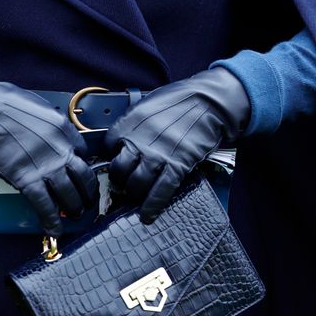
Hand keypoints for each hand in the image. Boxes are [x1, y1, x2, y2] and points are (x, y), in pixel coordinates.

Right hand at [0, 76, 98, 234]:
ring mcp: (46, 166)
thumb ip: (52, 125)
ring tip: (75, 215)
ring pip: (70, 195)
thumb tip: (54, 136)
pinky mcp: (27, 180)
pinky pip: (45, 205)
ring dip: (75, 209)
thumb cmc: (8, 104)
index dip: (81, 165)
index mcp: (64, 129)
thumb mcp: (41, 107)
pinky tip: (55, 229)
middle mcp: (61, 149)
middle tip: (87, 200)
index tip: (77, 172)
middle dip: (88, 192)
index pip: (83, 152)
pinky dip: (52, 220)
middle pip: (84, 177)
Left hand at [104, 67, 248, 223]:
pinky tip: (147, 216)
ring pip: (136, 184)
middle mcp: (139, 141)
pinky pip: (160, 191)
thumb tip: (122, 138)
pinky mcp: (177, 166)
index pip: (107, 146)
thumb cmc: (178, 99)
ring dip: (134, 192)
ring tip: (137, 193)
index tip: (116, 159)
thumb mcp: (147, 104)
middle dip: (120, 178)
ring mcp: (158, 156)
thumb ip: (132, 122)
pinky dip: (152, 206)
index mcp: (129, 123)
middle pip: (119, 170)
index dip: (111, 154)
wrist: (207, 101)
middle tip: (125, 180)